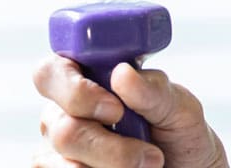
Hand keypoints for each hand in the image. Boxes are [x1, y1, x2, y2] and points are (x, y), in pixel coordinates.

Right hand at [32, 55, 228, 167]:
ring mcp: (58, 148)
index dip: (76, 90)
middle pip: (61, 125)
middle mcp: (63, 112)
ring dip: (114, 164)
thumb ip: (153, 90)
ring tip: (150, 163)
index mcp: (86, 79)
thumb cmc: (179, 132)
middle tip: (149, 152)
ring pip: (66, 158)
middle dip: (107, 144)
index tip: (116, 109)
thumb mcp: (179, 108)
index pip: (51, 72)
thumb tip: (122, 73)